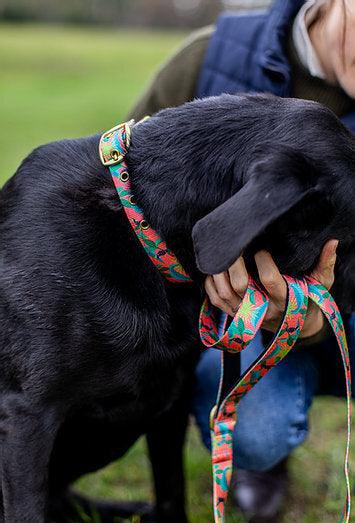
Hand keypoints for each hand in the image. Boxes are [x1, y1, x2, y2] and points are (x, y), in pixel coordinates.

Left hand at [204, 239, 337, 337]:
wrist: (296, 327)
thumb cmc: (308, 299)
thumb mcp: (320, 284)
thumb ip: (325, 264)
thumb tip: (332, 242)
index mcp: (285, 301)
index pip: (271, 282)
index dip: (264, 263)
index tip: (261, 248)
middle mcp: (264, 310)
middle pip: (242, 287)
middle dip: (234, 264)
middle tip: (233, 245)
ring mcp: (247, 315)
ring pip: (225, 294)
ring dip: (219, 273)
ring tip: (219, 254)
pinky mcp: (235, 316)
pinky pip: (216, 302)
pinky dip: (211, 285)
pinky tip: (212, 270)